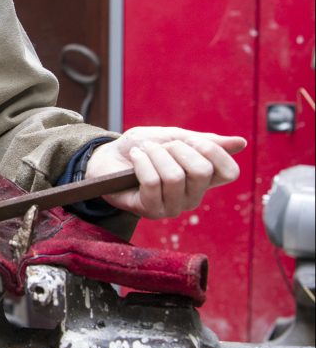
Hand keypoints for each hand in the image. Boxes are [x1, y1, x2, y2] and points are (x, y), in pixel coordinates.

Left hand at [85, 127, 246, 218]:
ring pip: (174, 176)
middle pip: (201, 171)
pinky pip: (153, 183)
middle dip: (177, 148)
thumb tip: (240, 143)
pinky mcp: (150, 210)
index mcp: (204, 179)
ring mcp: (173, 207)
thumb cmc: (142, 147)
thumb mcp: (173, 137)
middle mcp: (193, 196)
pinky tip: (135, 158)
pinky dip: (141, 162)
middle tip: (160, 146)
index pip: (229, 172)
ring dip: (155, 154)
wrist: (108, 157)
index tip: (191, 140)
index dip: (213, 151)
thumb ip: (203, 141)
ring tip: (144, 151)